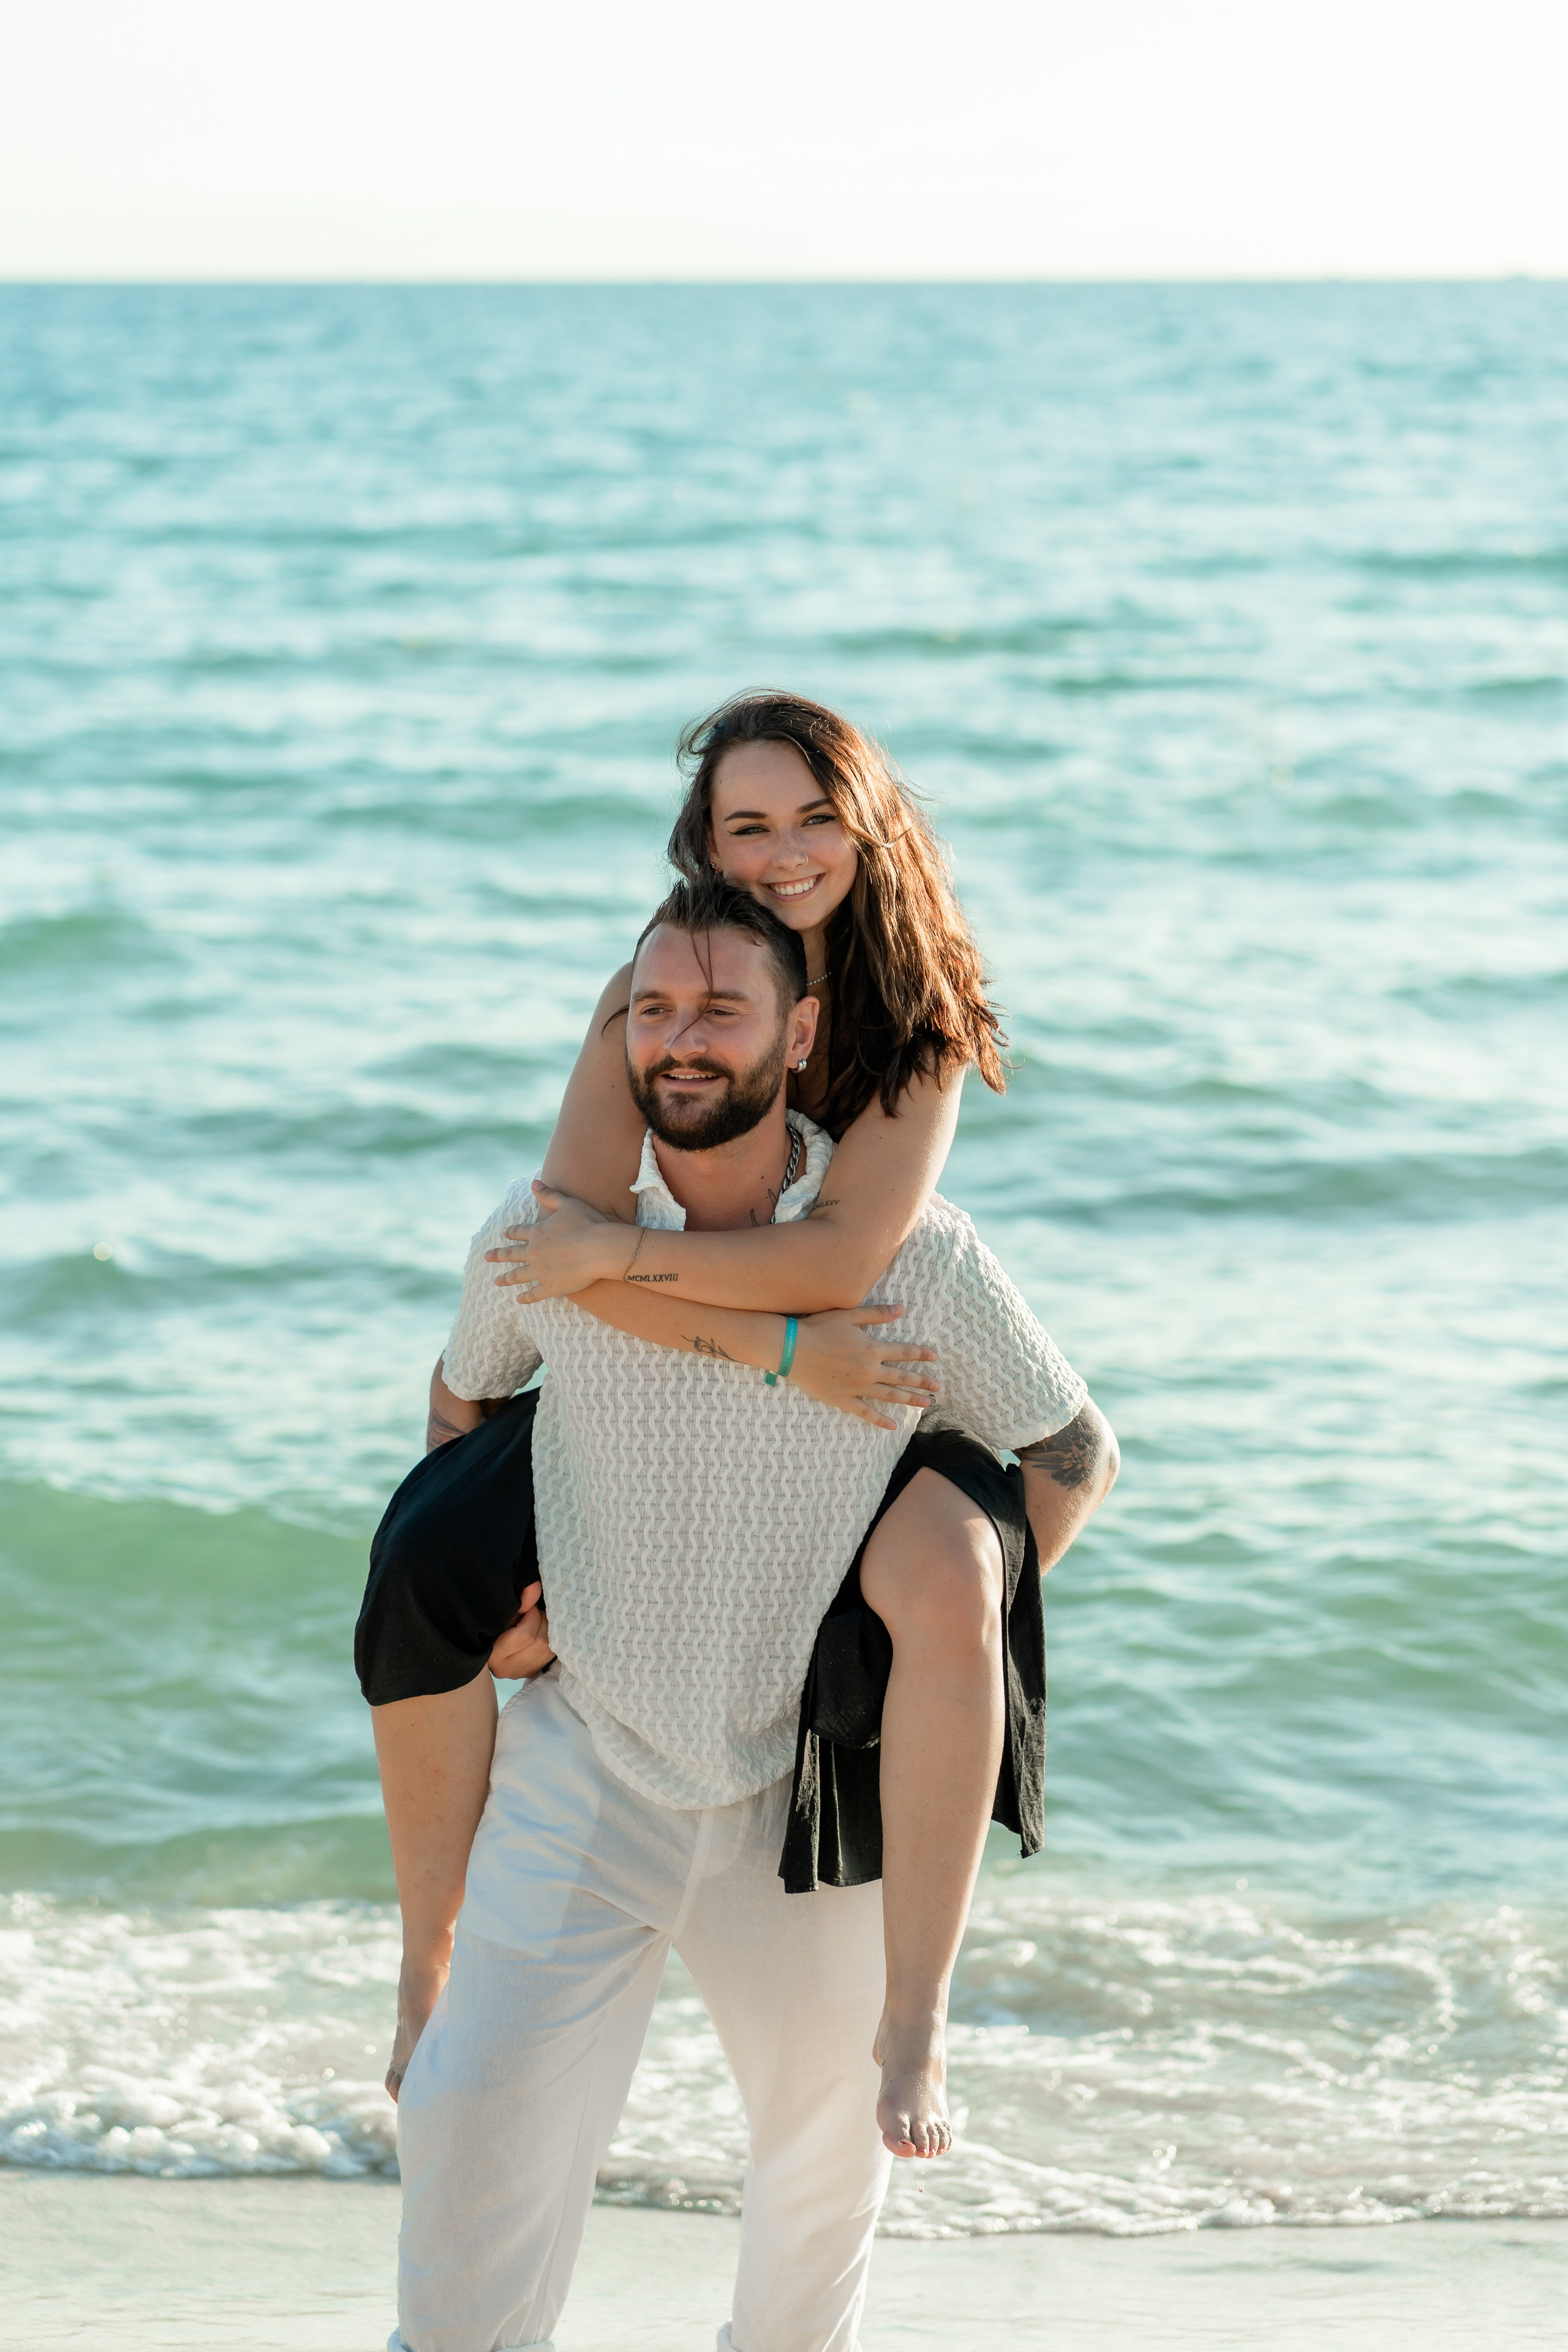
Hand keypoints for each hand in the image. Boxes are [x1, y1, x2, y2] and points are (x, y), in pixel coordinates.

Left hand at [485, 1181, 635, 1299]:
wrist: (600, 1248)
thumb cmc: (588, 1223)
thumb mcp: (567, 1203)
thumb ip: (549, 1195)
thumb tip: (534, 1183)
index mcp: (537, 1233)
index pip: (519, 1232)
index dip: (511, 1232)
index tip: (503, 1234)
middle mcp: (534, 1253)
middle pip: (512, 1254)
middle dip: (498, 1255)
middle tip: (487, 1256)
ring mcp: (540, 1271)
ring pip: (518, 1275)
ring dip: (506, 1278)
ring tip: (496, 1281)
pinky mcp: (550, 1287)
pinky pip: (534, 1294)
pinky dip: (525, 1298)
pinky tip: (518, 1300)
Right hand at [488, 1582, 554, 1678]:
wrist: (487, 1636)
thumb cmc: (493, 1619)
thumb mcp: (501, 1610)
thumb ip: (516, 1604)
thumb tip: (533, 1594)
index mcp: (492, 1655)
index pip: (525, 1636)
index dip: (532, 1616)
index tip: (528, 1606)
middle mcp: (504, 1669)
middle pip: (540, 1643)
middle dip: (542, 1620)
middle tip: (535, 1610)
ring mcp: (518, 1673)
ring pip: (548, 1649)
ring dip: (548, 1629)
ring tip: (537, 1619)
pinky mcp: (530, 1672)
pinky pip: (550, 1654)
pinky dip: (551, 1638)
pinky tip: (541, 1629)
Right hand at [789, 1304, 939, 1431]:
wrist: (792, 1349)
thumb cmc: (819, 1328)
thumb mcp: (850, 1315)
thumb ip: (877, 1314)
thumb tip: (902, 1309)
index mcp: (873, 1349)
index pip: (904, 1352)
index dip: (921, 1354)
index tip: (934, 1357)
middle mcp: (869, 1370)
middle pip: (902, 1377)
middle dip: (922, 1381)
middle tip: (938, 1387)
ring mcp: (857, 1388)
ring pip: (889, 1396)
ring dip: (909, 1399)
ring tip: (926, 1404)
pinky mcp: (843, 1400)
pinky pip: (865, 1413)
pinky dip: (880, 1420)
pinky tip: (892, 1426)